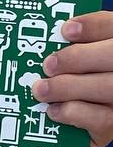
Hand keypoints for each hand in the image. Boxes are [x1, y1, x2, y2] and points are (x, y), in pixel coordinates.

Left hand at [31, 10, 112, 146]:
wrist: (93, 119)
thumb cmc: (82, 78)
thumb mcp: (82, 56)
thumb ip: (75, 44)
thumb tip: (49, 34)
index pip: (111, 27)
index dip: (92, 26)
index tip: (66, 30)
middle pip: (111, 56)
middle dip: (77, 58)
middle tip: (48, 65)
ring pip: (105, 87)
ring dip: (67, 87)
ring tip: (41, 89)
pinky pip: (100, 118)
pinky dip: (73, 112)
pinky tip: (53, 110)